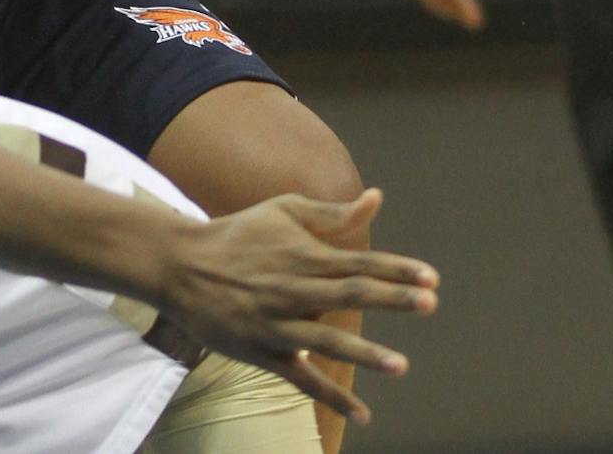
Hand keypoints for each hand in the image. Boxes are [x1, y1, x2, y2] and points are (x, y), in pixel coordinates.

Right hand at [161, 189, 436, 424]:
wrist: (180, 265)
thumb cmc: (238, 234)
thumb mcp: (284, 211)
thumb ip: (333, 213)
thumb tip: (377, 198)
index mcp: (303, 253)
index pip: (358, 261)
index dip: (396, 268)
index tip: (432, 278)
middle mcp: (293, 288)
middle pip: (349, 293)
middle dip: (391, 299)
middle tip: (430, 304)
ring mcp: (277, 323)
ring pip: (325, 340)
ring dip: (364, 353)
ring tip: (400, 365)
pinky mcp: (262, 352)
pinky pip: (301, 379)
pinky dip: (332, 396)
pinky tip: (364, 414)